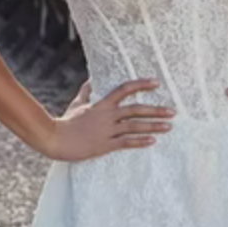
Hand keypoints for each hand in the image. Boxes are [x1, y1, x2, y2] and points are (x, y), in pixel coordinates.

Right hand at [45, 77, 176, 160]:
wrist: (55, 139)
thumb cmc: (65, 122)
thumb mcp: (76, 104)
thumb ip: (86, 92)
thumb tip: (90, 81)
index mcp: (101, 104)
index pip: (124, 89)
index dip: (141, 85)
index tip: (156, 83)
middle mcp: (107, 116)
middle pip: (136, 110)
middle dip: (156, 110)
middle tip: (173, 111)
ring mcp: (106, 131)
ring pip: (134, 126)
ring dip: (153, 126)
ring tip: (169, 127)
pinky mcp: (104, 145)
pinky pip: (125, 143)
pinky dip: (139, 142)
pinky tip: (152, 141)